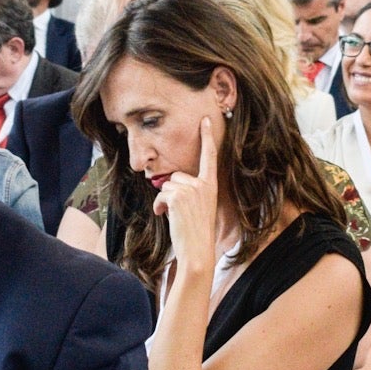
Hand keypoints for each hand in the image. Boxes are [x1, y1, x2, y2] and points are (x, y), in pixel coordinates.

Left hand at [155, 115, 219, 275]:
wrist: (197, 250)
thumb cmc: (195, 232)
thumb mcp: (197, 208)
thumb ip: (188, 192)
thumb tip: (166, 185)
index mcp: (211, 185)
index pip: (209, 157)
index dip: (206, 137)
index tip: (204, 119)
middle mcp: (203, 184)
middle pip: (175, 176)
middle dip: (171, 193)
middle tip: (180, 212)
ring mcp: (192, 189)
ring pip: (166, 186)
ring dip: (165, 201)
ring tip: (175, 217)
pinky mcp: (178, 196)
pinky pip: (160, 195)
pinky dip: (159, 207)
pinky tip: (167, 217)